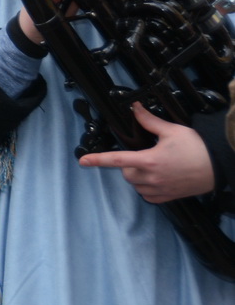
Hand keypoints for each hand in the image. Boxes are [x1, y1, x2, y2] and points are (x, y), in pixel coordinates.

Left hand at [78, 103, 215, 202]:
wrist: (220, 166)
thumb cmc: (198, 148)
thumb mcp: (173, 130)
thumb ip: (149, 121)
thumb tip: (135, 108)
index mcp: (150, 160)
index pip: (117, 160)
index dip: (98, 160)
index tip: (83, 161)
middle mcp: (153, 177)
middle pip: (125, 173)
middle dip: (128, 164)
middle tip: (142, 155)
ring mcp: (161, 189)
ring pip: (135, 185)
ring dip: (137, 176)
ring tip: (153, 166)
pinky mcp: (169, 196)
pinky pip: (148, 196)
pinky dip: (147, 188)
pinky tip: (157, 178)